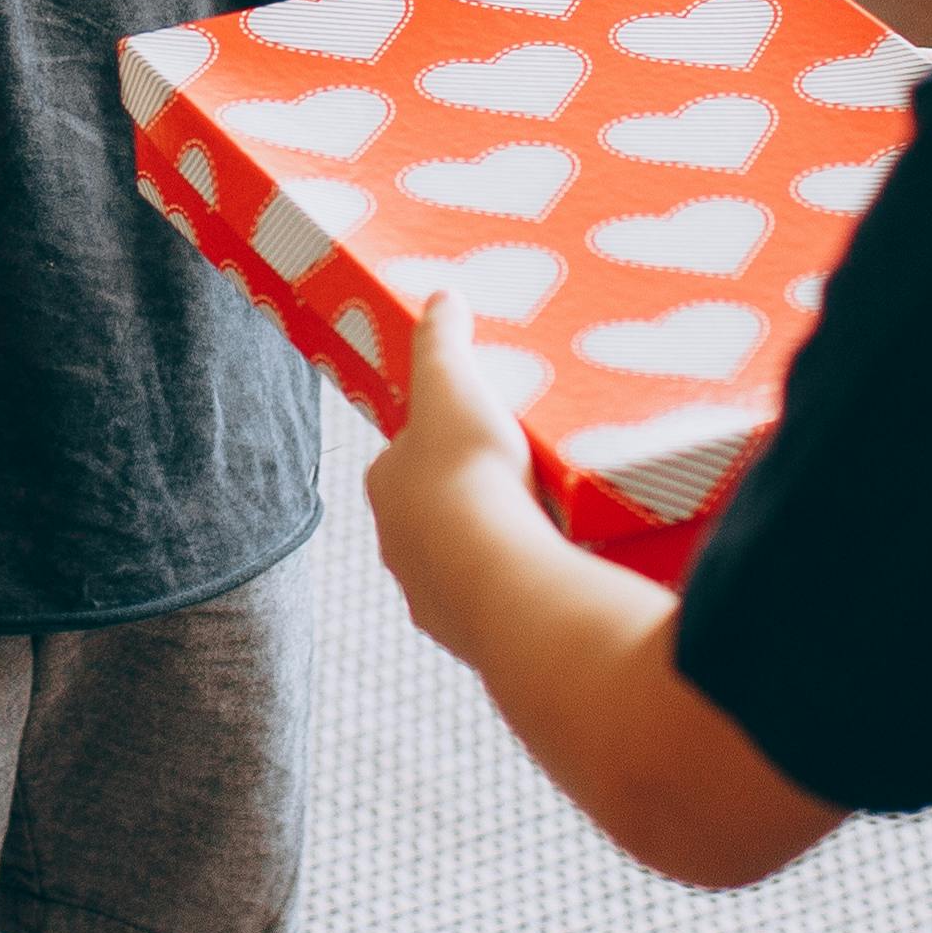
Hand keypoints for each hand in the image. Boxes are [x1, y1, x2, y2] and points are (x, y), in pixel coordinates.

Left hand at [364, 292, 546, 638]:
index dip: (438, 442)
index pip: (405, 457)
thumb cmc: (468, 472)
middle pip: (429, 515)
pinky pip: (488, 605)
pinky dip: (510, 590)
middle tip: (516, 481)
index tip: (477, 433)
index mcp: (386, 485)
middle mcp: (395, 544)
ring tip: (538, 529)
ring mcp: (429, 594)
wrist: (499, 574)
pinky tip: (545, 576)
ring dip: (486, 549)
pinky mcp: (466, 634)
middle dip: (464, 501)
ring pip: (455, 564)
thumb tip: (440, 298)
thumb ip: (444, 341)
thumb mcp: (455, 384)